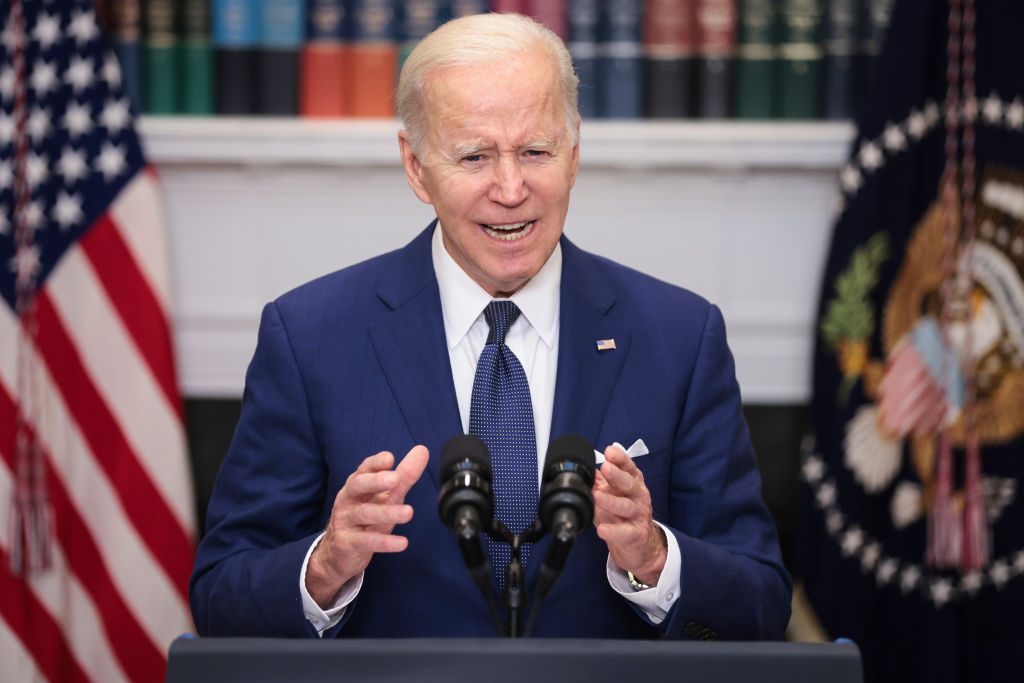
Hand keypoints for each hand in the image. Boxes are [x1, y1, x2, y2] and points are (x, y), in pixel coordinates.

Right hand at [306, 445, 429, 607]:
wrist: (338, 552)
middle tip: (394, 478)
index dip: (376, 463)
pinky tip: (402, 543)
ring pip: (364, 513)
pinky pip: (366, 541)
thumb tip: (422, 450)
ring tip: (409, 513)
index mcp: (357, 484)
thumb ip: (404, 476)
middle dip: (375, 481)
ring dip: (387, 512)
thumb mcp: (386, 496)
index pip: (365, 469)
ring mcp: (345, 521)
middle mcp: (349, 499)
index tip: (390, 458)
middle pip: (358, 485)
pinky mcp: (347, 543)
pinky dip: (385, 542)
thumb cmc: (366, 518)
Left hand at [593, 444, 666, 586]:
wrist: (639, 545)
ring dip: (611, 501)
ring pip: (626, 507)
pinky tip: (602, 530)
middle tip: (605, 467)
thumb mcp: (613, 495)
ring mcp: (639, 516)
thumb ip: (600, 481)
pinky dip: (613, 531)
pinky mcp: (637, 535)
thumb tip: (585, 467)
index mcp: (633, 484)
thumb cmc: (623, 515)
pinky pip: (625, 532)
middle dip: (617, 475)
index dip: (620, 459)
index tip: (610, 451)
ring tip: (597, 496)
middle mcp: (638, 497)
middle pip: (629, 484)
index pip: (629, 468)